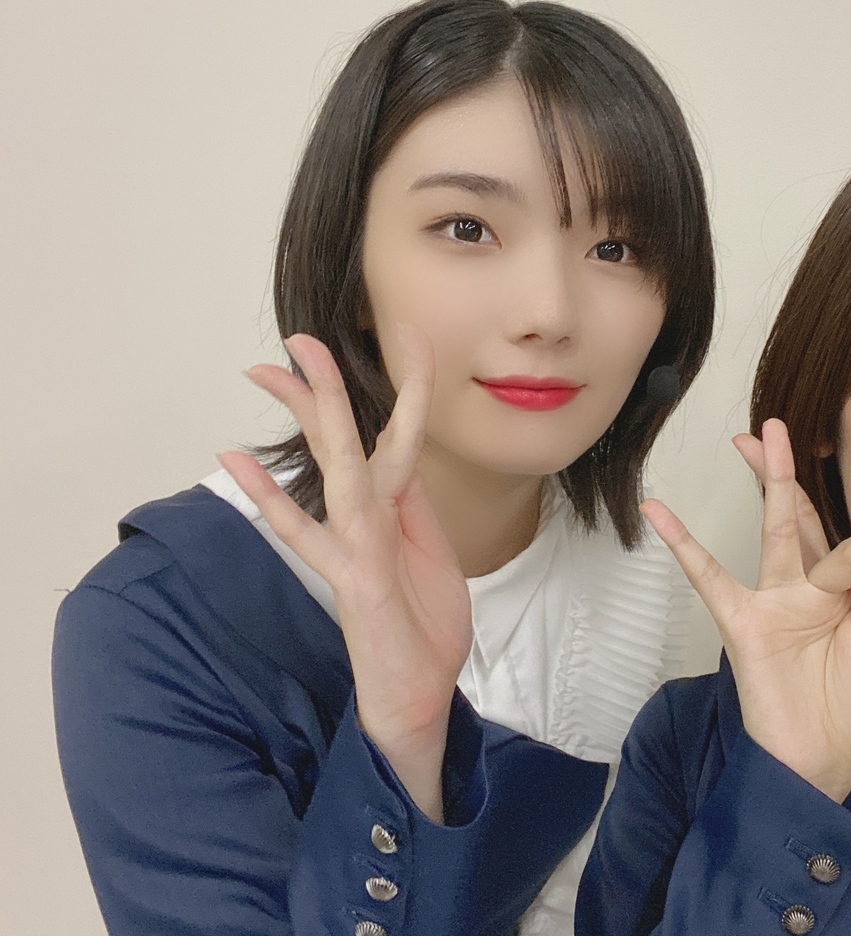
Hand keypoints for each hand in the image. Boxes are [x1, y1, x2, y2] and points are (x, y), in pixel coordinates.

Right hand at [219, 326, 470, 821]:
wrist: (419, 694)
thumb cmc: (424, 626)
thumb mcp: (434, 553)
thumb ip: (414, 506)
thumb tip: (405, 461)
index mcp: (396, 509)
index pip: (395, 436)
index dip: (405, 387)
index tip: (408, 337)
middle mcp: (368, 518)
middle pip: (346, 439)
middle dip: (325, 387)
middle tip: (297, 338)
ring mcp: (355, 544)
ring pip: (336, 467)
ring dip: (311, 417)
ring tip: (274, 370)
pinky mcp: (352, 578)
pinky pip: (308, 533)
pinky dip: (273, 500)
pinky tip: (234, 463)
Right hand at [642, 418, 850, 802]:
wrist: (818, 764)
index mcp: (844, 598)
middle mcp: (807, 591)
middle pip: (800, 519)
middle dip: (791, 474)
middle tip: (779, 427)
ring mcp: (774, 603)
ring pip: (770, 532)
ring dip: (764, 484)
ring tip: (752, 439)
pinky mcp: (743, 623)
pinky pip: (709, 577)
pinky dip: (683, 545)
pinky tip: (658, 511)